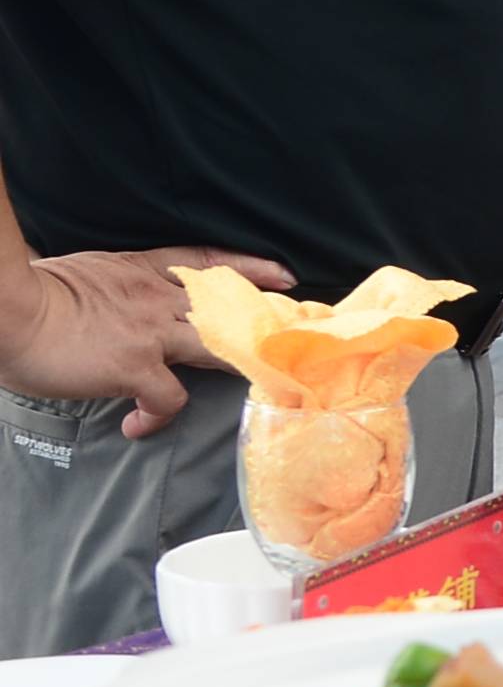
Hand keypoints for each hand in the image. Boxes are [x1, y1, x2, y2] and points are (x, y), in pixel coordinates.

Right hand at [0, 246, 287, 435]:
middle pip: (225, 308)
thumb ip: (113, 286)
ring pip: (215, 348)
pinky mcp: (136, 366)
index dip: (248, 268)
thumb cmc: (32, 293)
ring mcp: (151, 333)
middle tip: (290, 337)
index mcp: (140, 270)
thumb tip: (112, 306)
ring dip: (233, 367)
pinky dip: (157, 417)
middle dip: (261, 322)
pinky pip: (169, 399)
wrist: (9, 310)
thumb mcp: (86, 272)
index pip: (205, 261)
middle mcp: (155, 298)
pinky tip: (137, 425)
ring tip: (245, 386)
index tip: (281, 276)